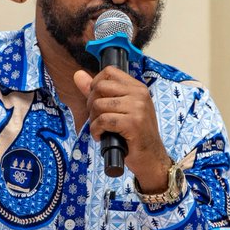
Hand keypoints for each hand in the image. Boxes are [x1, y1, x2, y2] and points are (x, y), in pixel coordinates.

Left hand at [74, 67, 168, 191]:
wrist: (151, 158)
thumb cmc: (135, 135)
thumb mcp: (119, 109)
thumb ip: (97, 91)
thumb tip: (77, 75)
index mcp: (137, 88)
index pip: (109, 72)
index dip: (96, 84)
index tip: (97, 100)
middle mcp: (139, 94)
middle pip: (100, 87)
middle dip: (92, 104)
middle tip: (97, 118)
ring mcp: (138, 108)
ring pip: (99, 104)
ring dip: (94, 120)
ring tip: (101, 128)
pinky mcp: (133, 123)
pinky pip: (103, 120)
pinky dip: (96, 130)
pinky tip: (101, 136)